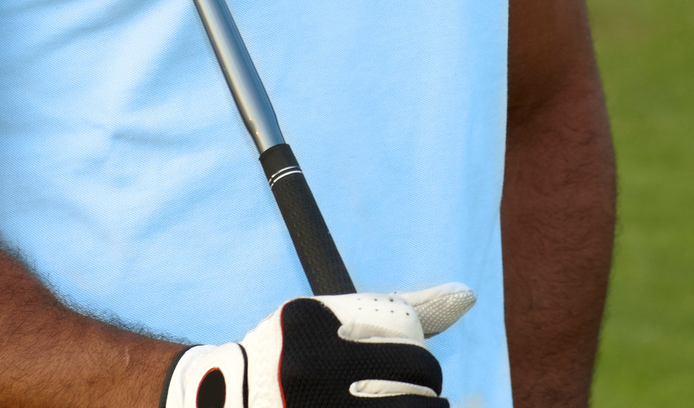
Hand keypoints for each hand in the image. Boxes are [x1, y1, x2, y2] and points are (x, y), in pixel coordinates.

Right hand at [165, 284, 475, 407]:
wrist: (224, 402)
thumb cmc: (296, 355)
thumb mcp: (334, 319)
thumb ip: (403, 308)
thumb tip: (469, 296)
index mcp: (316, 325)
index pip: (412, 342)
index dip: (419, 361)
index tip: (404, 368)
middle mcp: (312, 369)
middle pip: (420, 381)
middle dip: (425, 392)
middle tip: (407, 395)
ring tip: (401, 405)